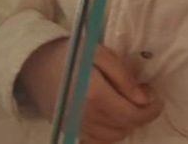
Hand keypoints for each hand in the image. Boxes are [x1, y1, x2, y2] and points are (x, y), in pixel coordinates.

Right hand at [18, 38, 162, 142]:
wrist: (33, 62)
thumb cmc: (68, 53)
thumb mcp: (98, 53)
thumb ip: (123, 76)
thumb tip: (144, 99)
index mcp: (95, 95)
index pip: (134, 114)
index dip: (152, 108)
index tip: (155, 95)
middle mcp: (87, 116)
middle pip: (126, 126)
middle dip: (139, 113)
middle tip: (140, 94)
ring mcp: (78, 126)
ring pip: (116, 136)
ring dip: (125, 123)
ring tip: (123, 103)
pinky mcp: (71, 129)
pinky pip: (99, 141)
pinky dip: (110, 133)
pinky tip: (109, 117)